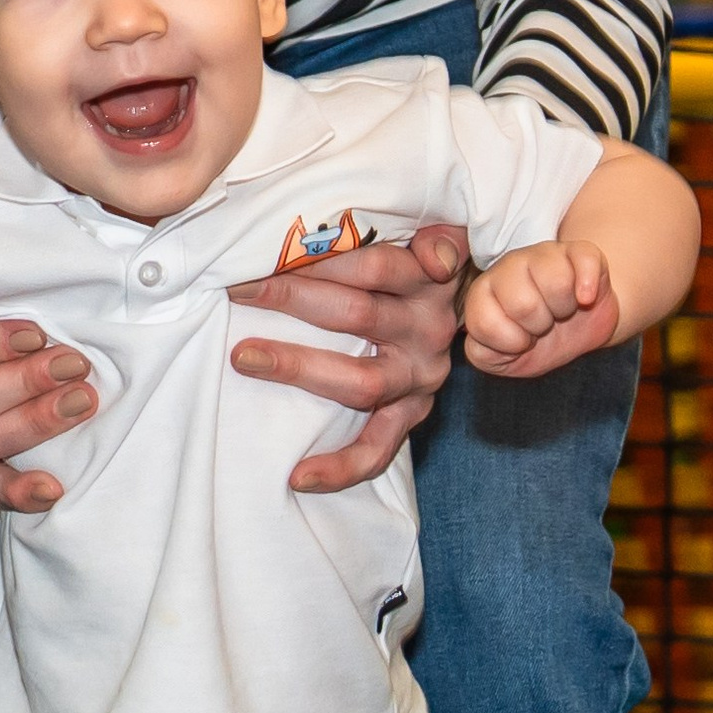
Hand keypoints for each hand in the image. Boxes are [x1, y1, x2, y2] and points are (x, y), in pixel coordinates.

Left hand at [227, 223, 467, 494]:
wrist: (476, 315)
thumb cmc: (420, 269)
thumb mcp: (430, 239)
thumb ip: (430, 237)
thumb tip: (437, 255)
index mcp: (428, 281)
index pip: (375, 266)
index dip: (320, 260)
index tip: (264, 253)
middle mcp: (430, 330)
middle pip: (359, 314)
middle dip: (291, 299)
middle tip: (236, 292)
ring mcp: (421, 378)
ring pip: (361, 381)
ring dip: (299, 368)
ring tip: (244, 358)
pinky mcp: (412, 415)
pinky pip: (378, 448)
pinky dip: (340, 466)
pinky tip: (298, 476)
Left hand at [460, 240, 620, 378]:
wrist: (579, 332)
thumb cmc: (535, 342)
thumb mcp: (501, 359)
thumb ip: (483, 354)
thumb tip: (491, 344)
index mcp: (483, 293)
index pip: (485, 322)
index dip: (511, 342)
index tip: (521, 339)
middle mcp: (509, 266)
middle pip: (524, 305)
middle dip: (539, 326)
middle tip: (544, 323)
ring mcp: (544, 254)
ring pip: (556, 282)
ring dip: (564, 308)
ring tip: (561, 309)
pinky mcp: (579, 251)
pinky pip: (586, 260)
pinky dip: (589, 286)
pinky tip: (586, 298)